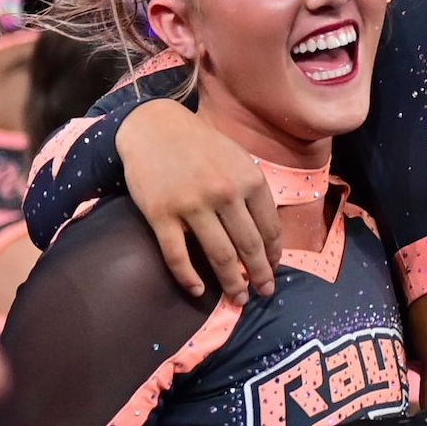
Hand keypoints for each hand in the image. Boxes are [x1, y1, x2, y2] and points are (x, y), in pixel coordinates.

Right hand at [119, 99, 281, 302]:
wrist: (153, 126)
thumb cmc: (199, 143)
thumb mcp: (236, 157)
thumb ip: (251, 190)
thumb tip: (267, 233)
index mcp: (248, 178)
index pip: (269, 227)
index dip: (273, 254)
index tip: (273, 269)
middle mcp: (224, 193)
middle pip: (248, 247)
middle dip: (259, 276)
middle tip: (263, 293)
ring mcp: (192, 205)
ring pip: (219, 256)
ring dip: (232, 284)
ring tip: (238, 299)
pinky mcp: (161, 214)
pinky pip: (177, 256)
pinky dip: (189, 278)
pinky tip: (198, 290)